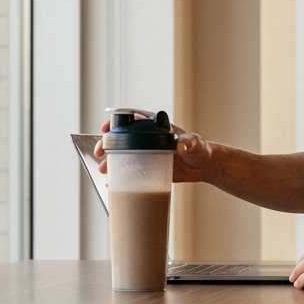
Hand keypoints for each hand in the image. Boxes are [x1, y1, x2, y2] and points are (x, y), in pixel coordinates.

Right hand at [94, 118, 213, 183]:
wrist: (204, 167)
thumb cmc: (200, 149)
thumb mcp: (194, 143)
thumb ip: (188, 143)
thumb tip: (181, 144)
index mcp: (155, 127)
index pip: (131, 120)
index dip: (115, 123)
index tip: (105, 129)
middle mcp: (146, 140)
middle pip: (121, 139)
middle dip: (107, 145)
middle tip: (100, 154)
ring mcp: (146, 154)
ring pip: (123, 156)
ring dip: (111, 162)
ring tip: (104, 171)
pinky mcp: (149, 169)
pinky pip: (132, 172)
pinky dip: (121, 177)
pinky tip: (113, 183)